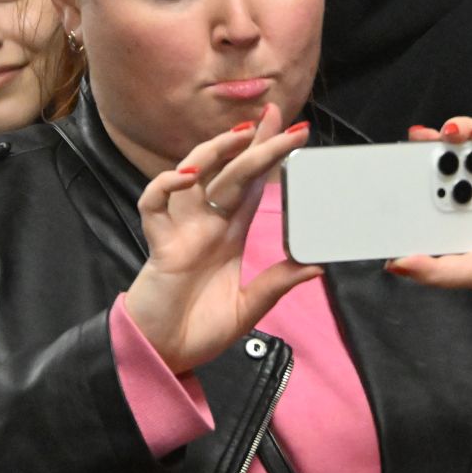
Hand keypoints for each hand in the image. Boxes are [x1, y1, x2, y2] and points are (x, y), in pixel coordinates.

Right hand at [123, 106, 321, 375]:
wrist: (164, 355)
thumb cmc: (200, 330)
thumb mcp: (249, 308)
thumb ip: (277, 283)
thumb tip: (317, 265)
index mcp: (228, 233)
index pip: (252, 184)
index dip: (268, 155)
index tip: (293, 129)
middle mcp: (206, 223)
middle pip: (230, 172)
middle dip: (252, 143)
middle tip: (276, 117)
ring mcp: (181, 229)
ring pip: (193, 175)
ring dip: (213, 152)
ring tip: (238, 137)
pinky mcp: (159, 242)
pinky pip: (154, 204)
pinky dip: (166, 185)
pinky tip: (187, 177)